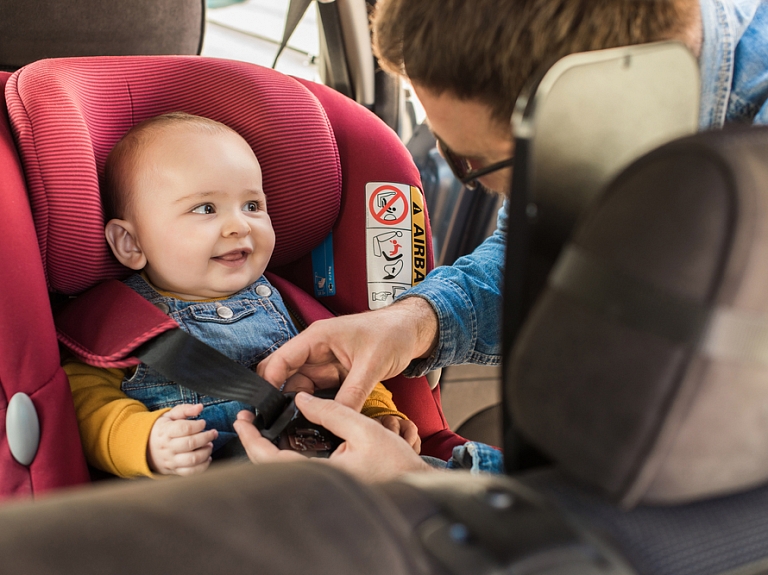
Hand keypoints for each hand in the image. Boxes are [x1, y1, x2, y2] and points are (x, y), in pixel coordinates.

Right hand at [147, 403, 217, 475]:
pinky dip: (203, 466)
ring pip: (192, 459)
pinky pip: (191, 472)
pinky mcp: (174, 470)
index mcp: (165, 432)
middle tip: (213, 433)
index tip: (203, 423)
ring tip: (209, 445)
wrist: (146, 448)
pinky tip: (207, 457)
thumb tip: (199, 407)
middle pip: (191, 443)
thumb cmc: (162, 430)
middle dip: (206, 437)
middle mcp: (167, 447)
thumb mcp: (169, 416)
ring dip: (206, 451)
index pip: (184, 428)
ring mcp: (171, 460)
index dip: (198, 425)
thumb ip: (185, 410)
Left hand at [233, 393, 434, 482]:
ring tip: (263, 423)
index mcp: (322, 474)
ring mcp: (322, 485)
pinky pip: (298, 468)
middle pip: (271, 466)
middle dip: (255, 442)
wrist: (415, 483)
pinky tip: (288, 435)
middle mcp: (317, 483)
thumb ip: (331, 412)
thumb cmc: (396, 462)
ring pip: (283, 468)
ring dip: (269, 446)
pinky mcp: (328, 483)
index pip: (272, 459)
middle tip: (247, 419)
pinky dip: (286, 452)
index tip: (242, 420)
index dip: (252, 439)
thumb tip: (302, 399)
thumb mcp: (364, 428)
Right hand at [258, 297, 438, 410]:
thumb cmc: (392, 333)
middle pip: (286, 375)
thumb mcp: (372, 365)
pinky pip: (319, 392)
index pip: (281, 359)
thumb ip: (353, 393)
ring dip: (300, 405)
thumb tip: (336, 417)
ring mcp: (325, 362)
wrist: (411, 331)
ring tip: (299, 426)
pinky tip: (317, 419)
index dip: (269, 383)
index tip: (265, 408)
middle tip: (280, 423)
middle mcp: (316, 350)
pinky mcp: (335, 374)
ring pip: (301, 387)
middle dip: (280, 398)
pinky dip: (316, 405)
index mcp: (318, 338)